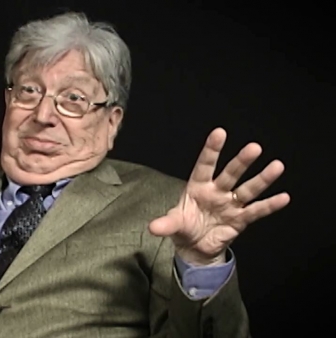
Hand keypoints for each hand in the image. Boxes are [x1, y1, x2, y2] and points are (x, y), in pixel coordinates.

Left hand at [149, 128, 289, 265]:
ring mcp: (230, 204)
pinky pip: (256, 211)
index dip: (212, 150)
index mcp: (198, 187)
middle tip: (254, 147)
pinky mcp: (240, 219)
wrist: (195, 248)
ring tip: (276, 166)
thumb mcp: (173, 224)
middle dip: (241, 161)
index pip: (205, 165)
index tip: (219, 133)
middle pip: (230, 174)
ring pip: (247, 189)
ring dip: (262, 179)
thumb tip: (152, 228)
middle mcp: (216, 191)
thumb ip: (165, 224)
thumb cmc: (184, 227)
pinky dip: (269, 205)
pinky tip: (283, 197)